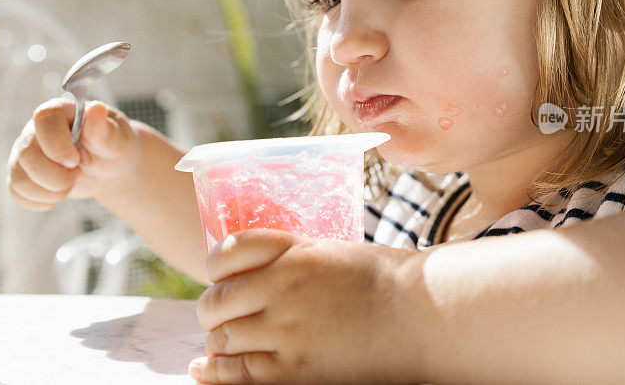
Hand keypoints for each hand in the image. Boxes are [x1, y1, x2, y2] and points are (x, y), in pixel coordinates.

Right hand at [7, 98, 139, 209]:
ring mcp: (26, 152)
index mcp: (61, 111)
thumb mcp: (117, 140)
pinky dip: (42, 201)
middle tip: (78, 174)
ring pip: (19, 178)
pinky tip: (60, 193)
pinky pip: (18, 193)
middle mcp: (36, 129)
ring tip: (71, 183)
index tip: (75, 161)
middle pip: (27, 155)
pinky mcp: (23, 173)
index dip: (56, 145)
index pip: (44, 120)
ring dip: (50, 191)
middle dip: (57, 176)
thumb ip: (104, 130)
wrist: (111, 167)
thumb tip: (96, 109)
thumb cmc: (115, 147)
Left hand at [189, 229, 423, 383]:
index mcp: (294, 252)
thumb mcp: (334, 251)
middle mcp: (283, 288)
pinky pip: (237, 375)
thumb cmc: (385, 281)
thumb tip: (256, 269)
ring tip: (223, 341)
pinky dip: (214, 374)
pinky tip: (204, 370)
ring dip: (219, 340)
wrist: (420, 317)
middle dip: (213, 309)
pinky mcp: (295, 372)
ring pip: (221, 338)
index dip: (216, 265)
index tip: (219, 275)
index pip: (227, 251)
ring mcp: (287, 331)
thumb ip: (292, 256)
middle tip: (220, 315)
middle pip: (216, 301)